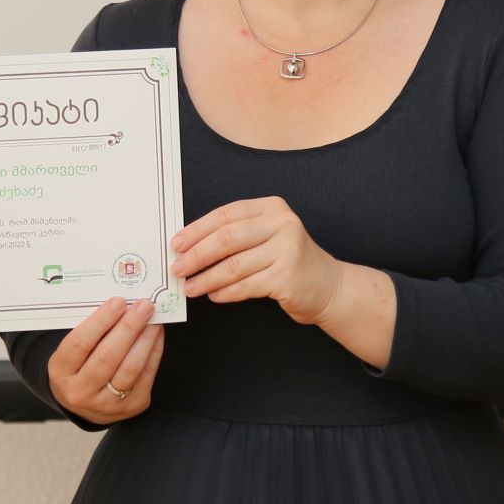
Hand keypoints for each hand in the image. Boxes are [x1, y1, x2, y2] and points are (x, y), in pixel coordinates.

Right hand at [45, 296, 165, 423]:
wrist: (86, 405)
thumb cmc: (79, 368)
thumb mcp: (72, 352)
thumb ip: (92, 332)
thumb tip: (123, 306)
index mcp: (61, 372)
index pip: (80, 343)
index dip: (101, 321)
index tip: (119, 302)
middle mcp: (81, 391)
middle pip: (108, 356)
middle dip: (129, 327)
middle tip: (143, 306)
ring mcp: (107, 403)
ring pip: (131, 367)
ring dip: (145, 339)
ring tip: (153, 319)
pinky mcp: (131, 406)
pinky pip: (146, 375)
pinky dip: (154, 351)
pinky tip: (156, 335)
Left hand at [170, 196, 346, 323]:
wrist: (327, 286)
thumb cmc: (287, 261)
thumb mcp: (265, 237)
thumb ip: (234, 236)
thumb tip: (188, 248)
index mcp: (271, 208)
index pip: (226, 215)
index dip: (197, 230)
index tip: (176, 244)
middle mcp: (282, 224)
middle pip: (228, 238)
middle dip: (197, 255)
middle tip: (178, 268)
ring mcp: (288, 250)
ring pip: (234, 265)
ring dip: (207, 278)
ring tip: (190, 287)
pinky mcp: (288, 276)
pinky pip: (246, 286)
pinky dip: (226, 292)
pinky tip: (214, 295)